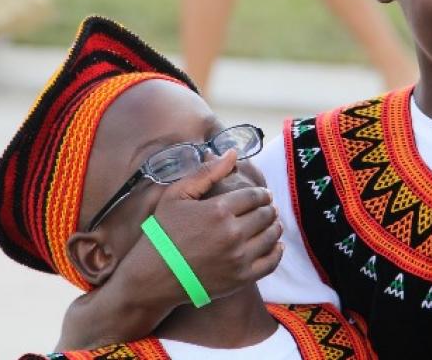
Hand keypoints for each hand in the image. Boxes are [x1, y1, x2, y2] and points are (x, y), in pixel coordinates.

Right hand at [58, 150, 283, 348]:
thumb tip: (232, 153)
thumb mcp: (177, 195)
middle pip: (265, 215)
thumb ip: (206, 172)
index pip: (255, 196)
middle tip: (267, 207)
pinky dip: (277, 252)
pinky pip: (270, 262)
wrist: (154, 276)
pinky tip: (275, 245)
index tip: (263, 194)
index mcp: (218, 210)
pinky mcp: (241, 278)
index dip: (262, 193)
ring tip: (271, 223)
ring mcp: (238, 258)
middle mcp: (232, 233)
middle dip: (268, 208)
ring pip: (271, 236)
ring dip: (274, 226)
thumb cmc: (163, 232)